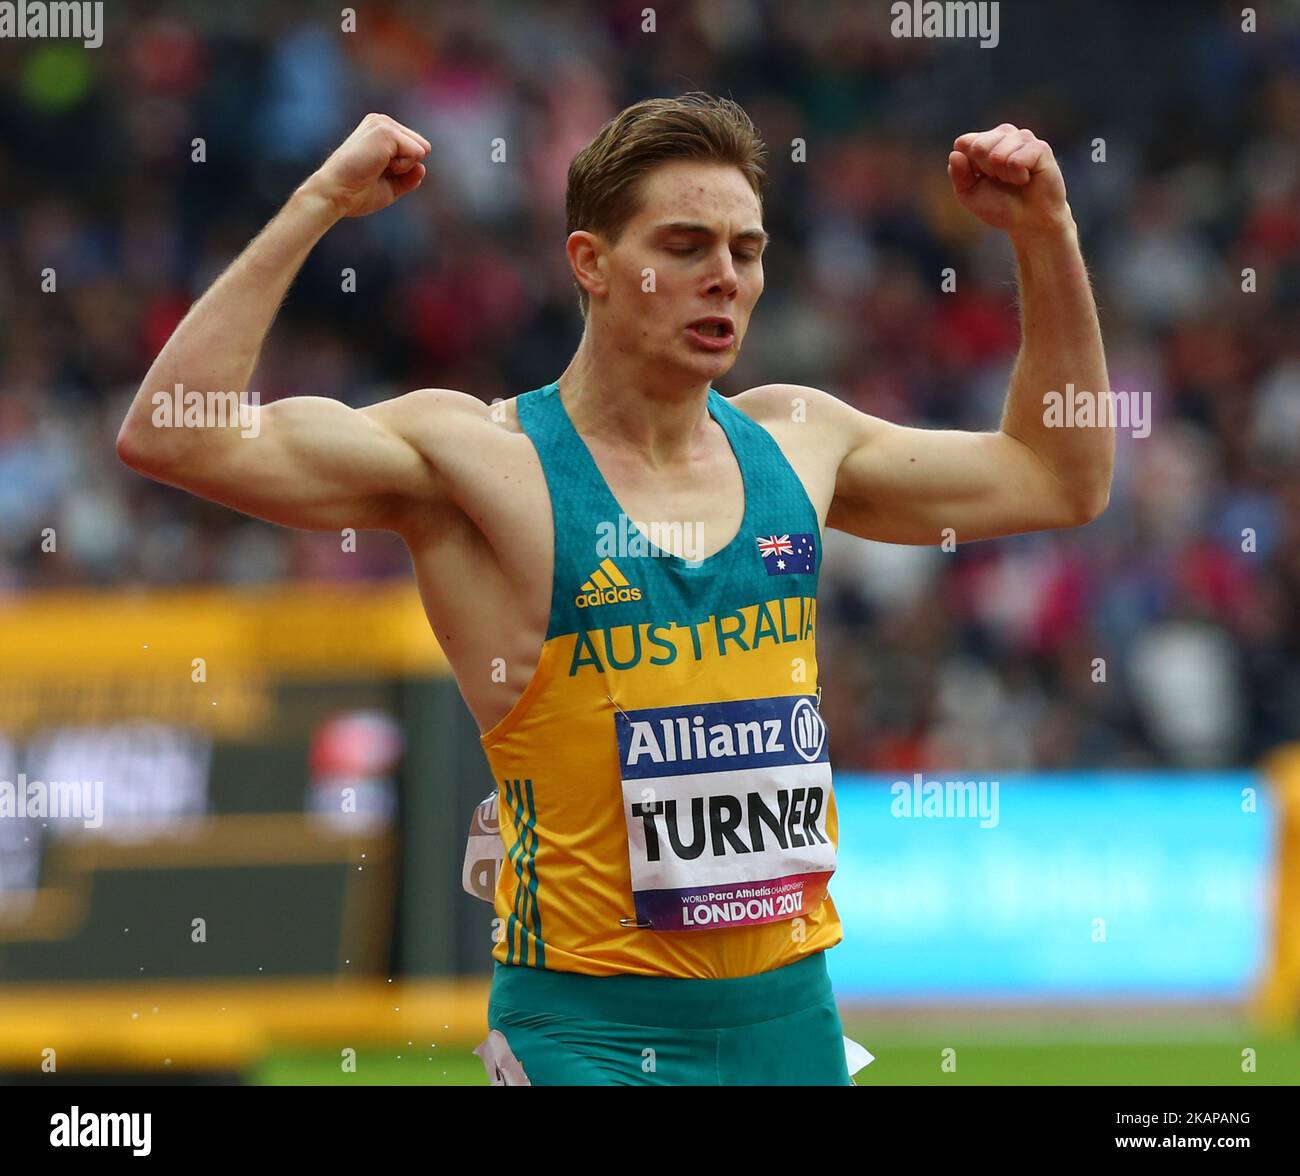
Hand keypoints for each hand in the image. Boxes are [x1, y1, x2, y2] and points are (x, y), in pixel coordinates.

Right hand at [302, 113, 430, 218]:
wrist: (336, 193)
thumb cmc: (357, 192)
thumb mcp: (390, 186)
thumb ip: (409, 177)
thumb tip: (423, 167)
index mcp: (381, 131)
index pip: (416, 150)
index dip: (404, 170)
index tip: (377, 173)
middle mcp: (382, 121)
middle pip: (423, 147)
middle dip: (407, 167)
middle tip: (378, 172)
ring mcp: (384, 123)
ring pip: (422, 149)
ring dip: (404, 167)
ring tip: (377, 167)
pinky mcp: (386, 130)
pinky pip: (417, 153)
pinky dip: (402, 167)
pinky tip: (378, 165)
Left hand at [948, 124, 1070, 240]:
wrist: (1029, 222)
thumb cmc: (999, 205)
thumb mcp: (970, 194)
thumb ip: (958, 174)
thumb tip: (955, 153)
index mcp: (984, 142)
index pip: (963, 143)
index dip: (969, 167)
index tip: (981, 178)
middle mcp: (1003, 134)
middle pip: (978, 146)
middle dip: (986, 171)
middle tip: (1001, 180)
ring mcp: (1022, 138)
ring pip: (997, 155)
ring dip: (1003, 176)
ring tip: (1015, 180)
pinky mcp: (1040, 147)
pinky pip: (1016, 161)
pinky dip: (1018, 177)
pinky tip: (1027, 178)